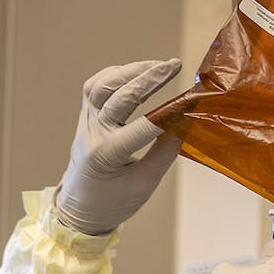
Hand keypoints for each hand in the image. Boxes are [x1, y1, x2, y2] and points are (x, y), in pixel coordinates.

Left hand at [55, 58, 182, 235]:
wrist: (80, 207)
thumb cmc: (114, 200)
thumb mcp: (145, 183)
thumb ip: (166, 152)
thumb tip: (187, 120)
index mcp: (107, 155)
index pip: (144, 126)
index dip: (171, 110)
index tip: (193, 98)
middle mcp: (92, 133)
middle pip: (119, 96)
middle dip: (149, 78)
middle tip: (175, 65)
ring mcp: (85, 122)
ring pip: (104, 85)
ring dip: (132, 71)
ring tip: (159, 67)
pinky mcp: (84, 115)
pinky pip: (95, 86)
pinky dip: (116, 74)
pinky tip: (136, 73)